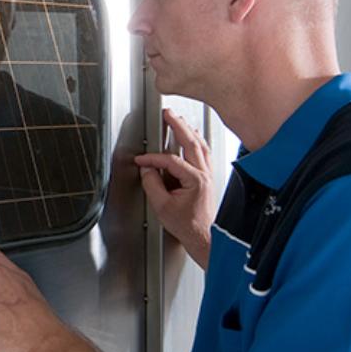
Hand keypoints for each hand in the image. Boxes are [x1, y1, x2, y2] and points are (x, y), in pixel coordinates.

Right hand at [134, 108, 216, 267]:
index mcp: (195, 179)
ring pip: (201, 145)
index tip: (142, 160)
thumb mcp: (162, 206)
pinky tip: (193, 138)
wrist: (204, 237)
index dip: (153, 158)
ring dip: (189, 131)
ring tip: (179, 120)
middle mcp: (205, 174)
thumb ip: (152, 184)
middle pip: (191, 142)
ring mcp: (208, 175)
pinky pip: (204, 153)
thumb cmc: (188, 226)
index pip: (170, 160)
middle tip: (168, 114)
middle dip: (178, 125)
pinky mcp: (208, 178)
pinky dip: (197, 141)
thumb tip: (147, 170)